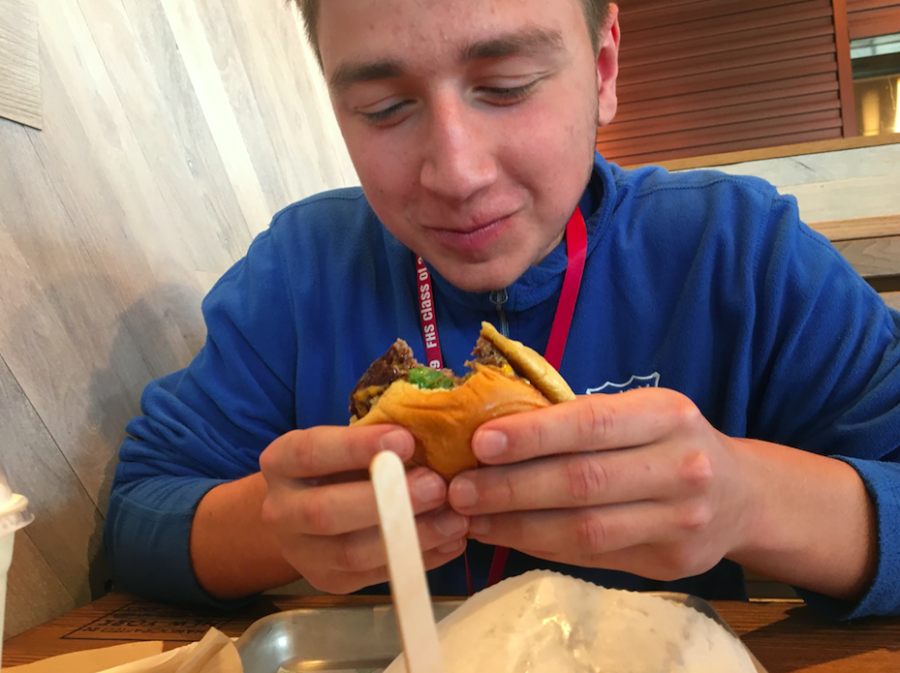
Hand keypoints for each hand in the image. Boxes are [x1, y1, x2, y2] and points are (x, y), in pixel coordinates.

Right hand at [259, 425, 468, 593]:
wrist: (303, 512)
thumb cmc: (336, 465)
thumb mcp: (343, 442)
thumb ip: (375, 440)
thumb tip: (432, 431)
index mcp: (281, 462)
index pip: (312, 453)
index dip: (357, 447)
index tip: (406, 439)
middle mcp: (281, 510)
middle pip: (327, 512)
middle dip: (387, 500)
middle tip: (436, 486)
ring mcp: (302, 553)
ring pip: (353, 553)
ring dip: (410, 536)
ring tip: (454, 519)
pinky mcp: (329, 581)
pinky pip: (376, 576)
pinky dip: (420, 559)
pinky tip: (452, 542)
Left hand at [447, 388, 751, 580]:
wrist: (742, 496)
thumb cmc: (670, 443)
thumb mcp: (641, 414)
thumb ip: (582, 421)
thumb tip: (493, 433)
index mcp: (667, 414)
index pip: (590, 423)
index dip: (532, 435)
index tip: (480, 442)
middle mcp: (681, 466)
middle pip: (582, 481)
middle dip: (511, 487)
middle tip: (460, 490)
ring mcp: (681, 520)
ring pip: (585, 529)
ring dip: (517, 526)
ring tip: (472, 518)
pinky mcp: (672, 563)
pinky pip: (592, 556)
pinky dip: (542, 546)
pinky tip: (507, 536)